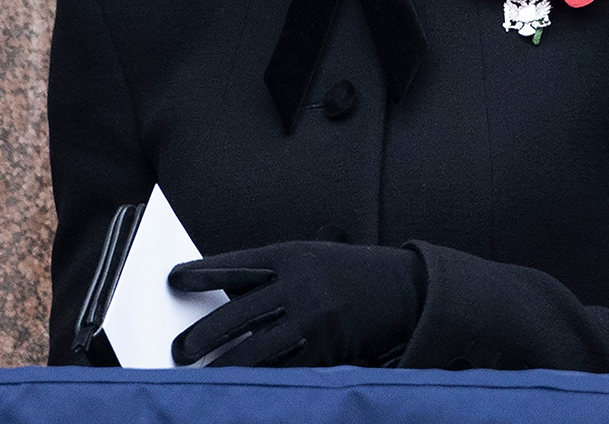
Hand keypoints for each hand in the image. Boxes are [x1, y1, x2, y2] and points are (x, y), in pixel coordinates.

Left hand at [168, 240, 425, 366]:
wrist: (402, 286)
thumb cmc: (345, 273)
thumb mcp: (310, 258)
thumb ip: (271, 275)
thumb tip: (222, 298)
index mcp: (290, 253)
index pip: (235, 263)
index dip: (201, 272)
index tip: (173, 279)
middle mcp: (299, 282)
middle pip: (238, 311)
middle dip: (204, 332)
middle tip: (178, 349)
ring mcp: (313, 316)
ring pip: (257, 346)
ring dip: (225, 364)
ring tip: (200, 375)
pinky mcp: (327, 347)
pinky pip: (285, 367)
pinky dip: (262, 378)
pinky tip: (242, 387)